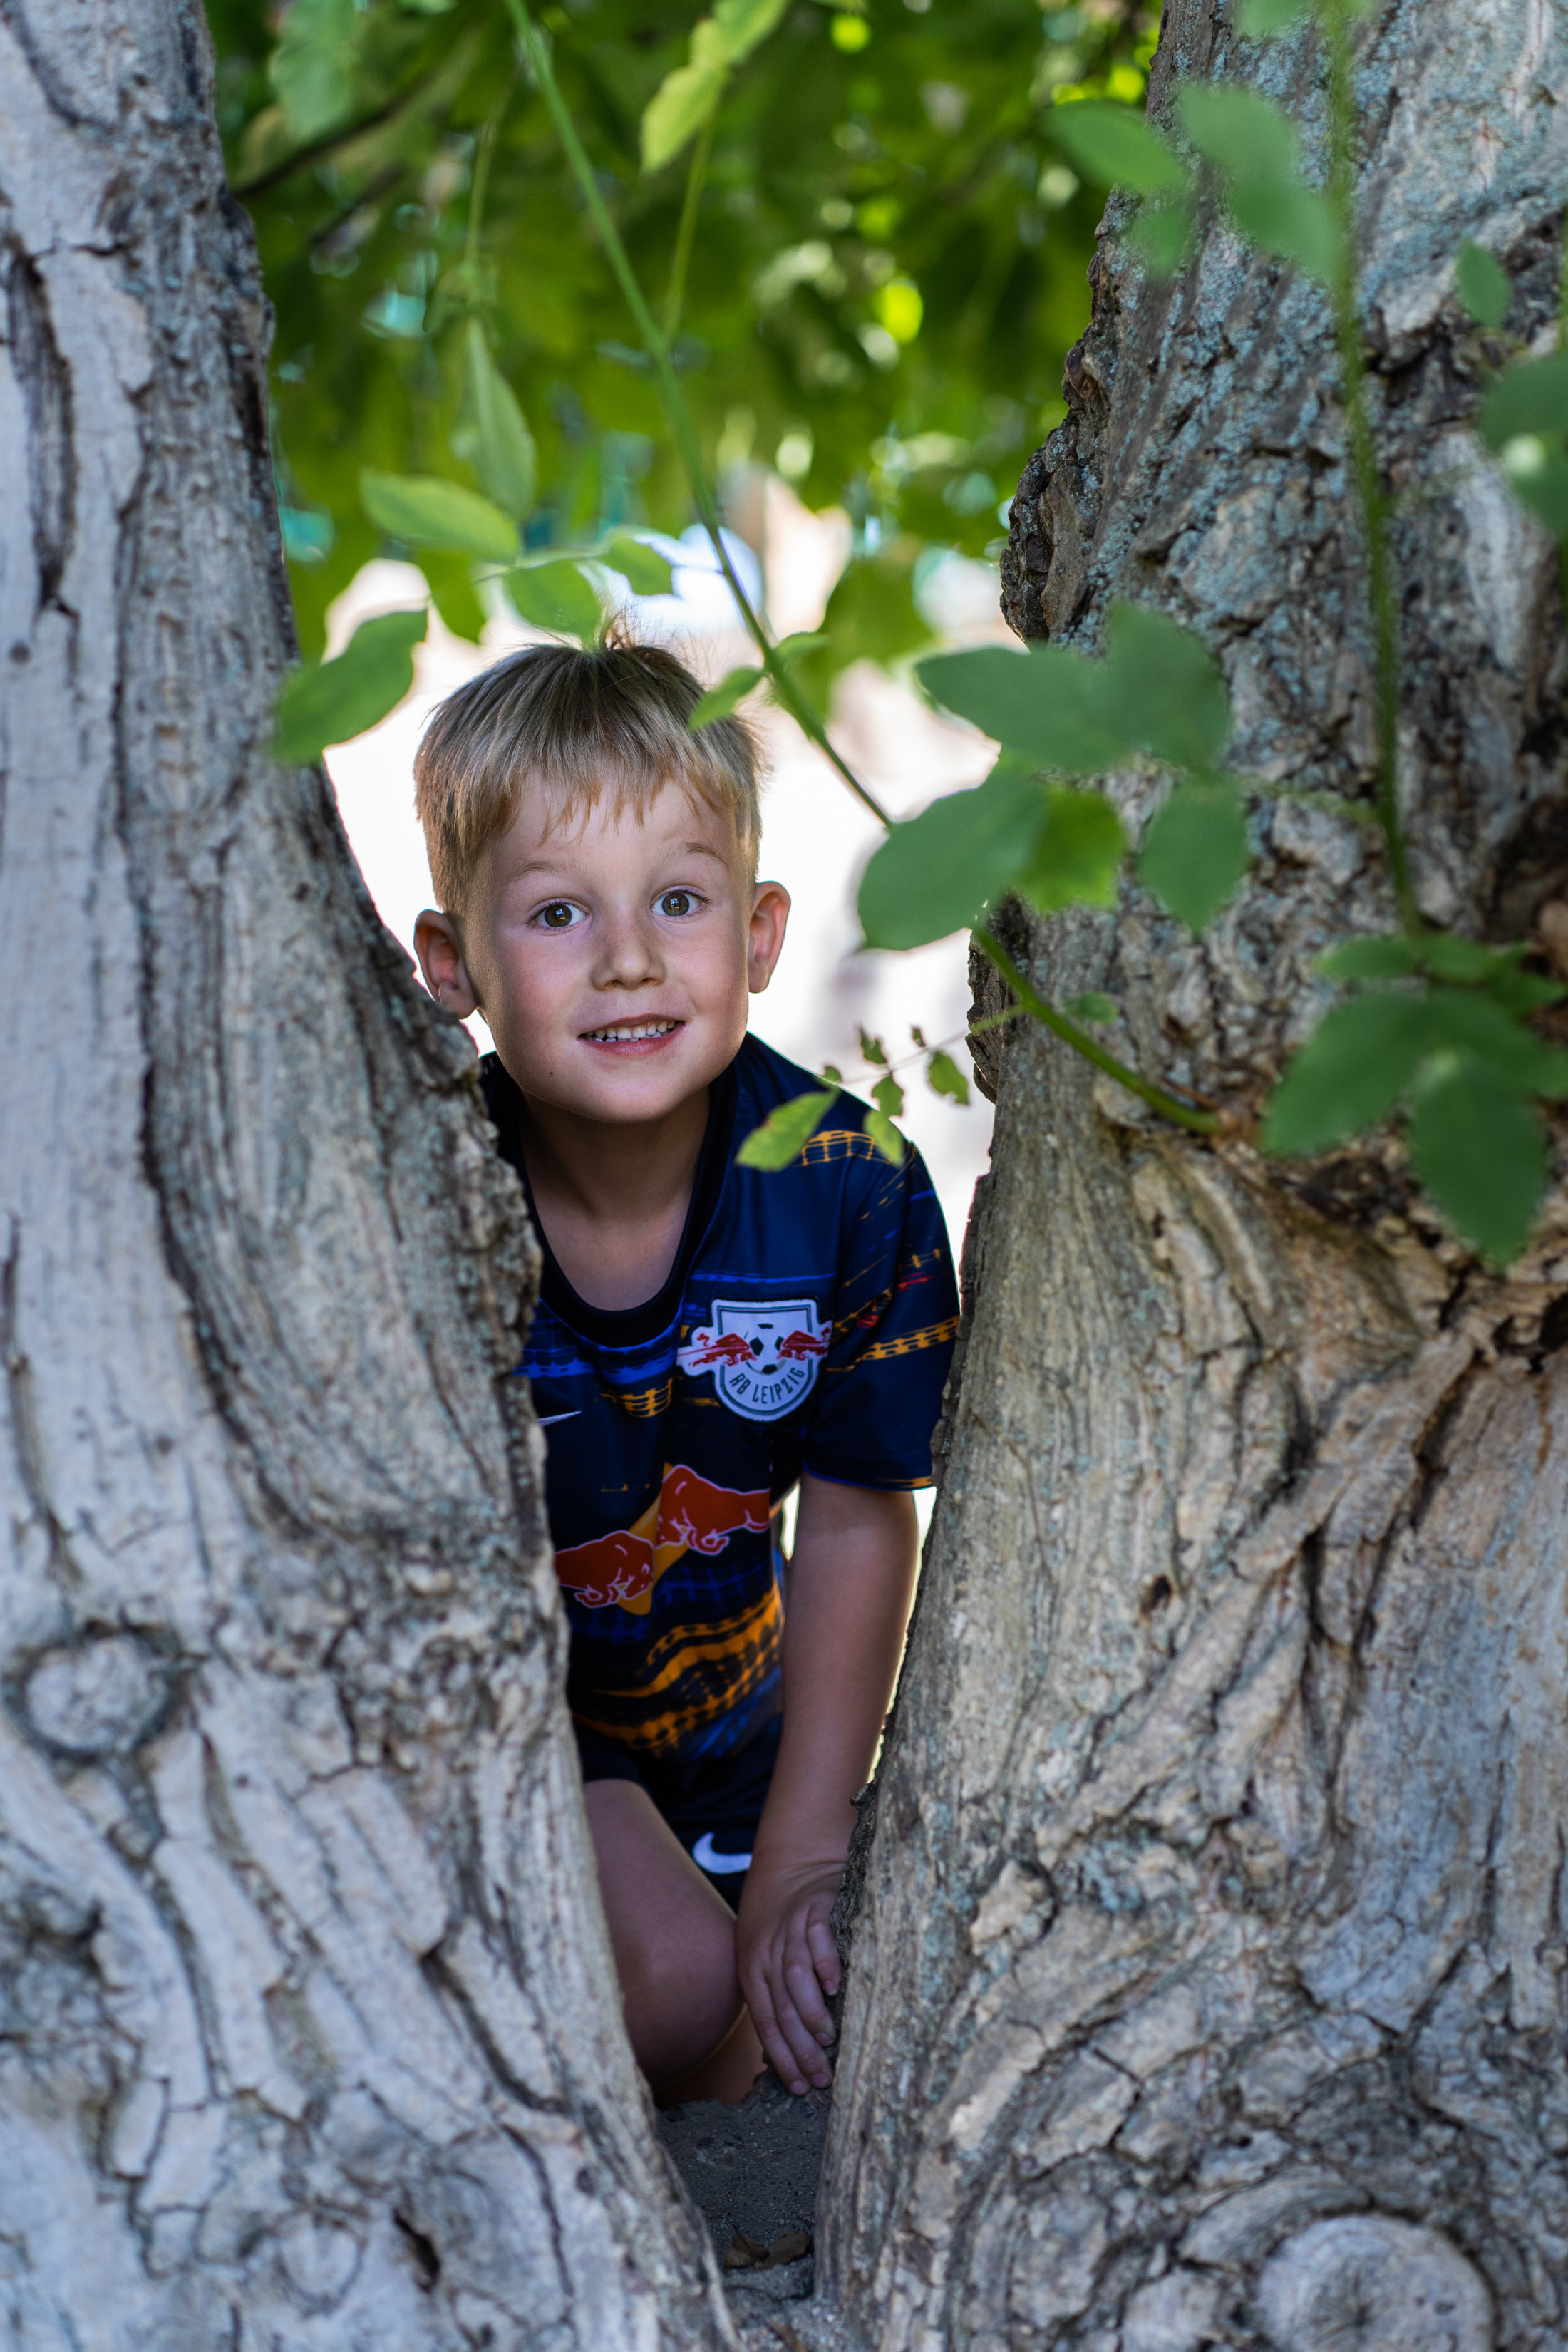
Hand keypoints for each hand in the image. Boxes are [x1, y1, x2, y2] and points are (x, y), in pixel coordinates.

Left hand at [735, 1858, 844, 2094]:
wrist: (793, 1862)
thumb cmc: (780, 1922)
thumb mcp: (765, 1957)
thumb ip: (774, 1995)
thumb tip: (786, 2053)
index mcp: (753, 1969)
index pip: (766, 2022)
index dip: (782, 2057)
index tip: (801, 2087)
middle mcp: (767, 1951)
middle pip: (781, 2007)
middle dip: (800, 2048)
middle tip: (822, 2077)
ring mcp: (791, 1928)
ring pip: (795, 1978)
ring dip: (811, 2013)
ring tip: (828, 2041)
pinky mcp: (816, 1907)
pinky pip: (818, 1938)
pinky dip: (824, 1962)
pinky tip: (836, 1986)